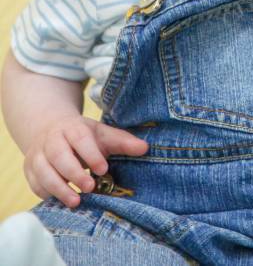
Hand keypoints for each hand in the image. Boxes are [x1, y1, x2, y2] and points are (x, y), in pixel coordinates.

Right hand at [24, 115, 147, 207]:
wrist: (50, 130)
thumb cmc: (82, 136)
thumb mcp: (102, 134)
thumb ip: (123, 141)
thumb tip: (145, 148)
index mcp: (72, 127)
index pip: (80, 138)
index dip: (91, 153)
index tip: (103, 169)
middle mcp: (52, 140)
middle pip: (59, 155)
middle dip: (73, 172)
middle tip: (90, 187)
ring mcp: (38, 155)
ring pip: (44, 171)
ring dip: (58, 188)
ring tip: (76, 201)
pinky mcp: (30, 170)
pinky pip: (35, 184)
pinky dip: (47, 194)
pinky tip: (61, 201)